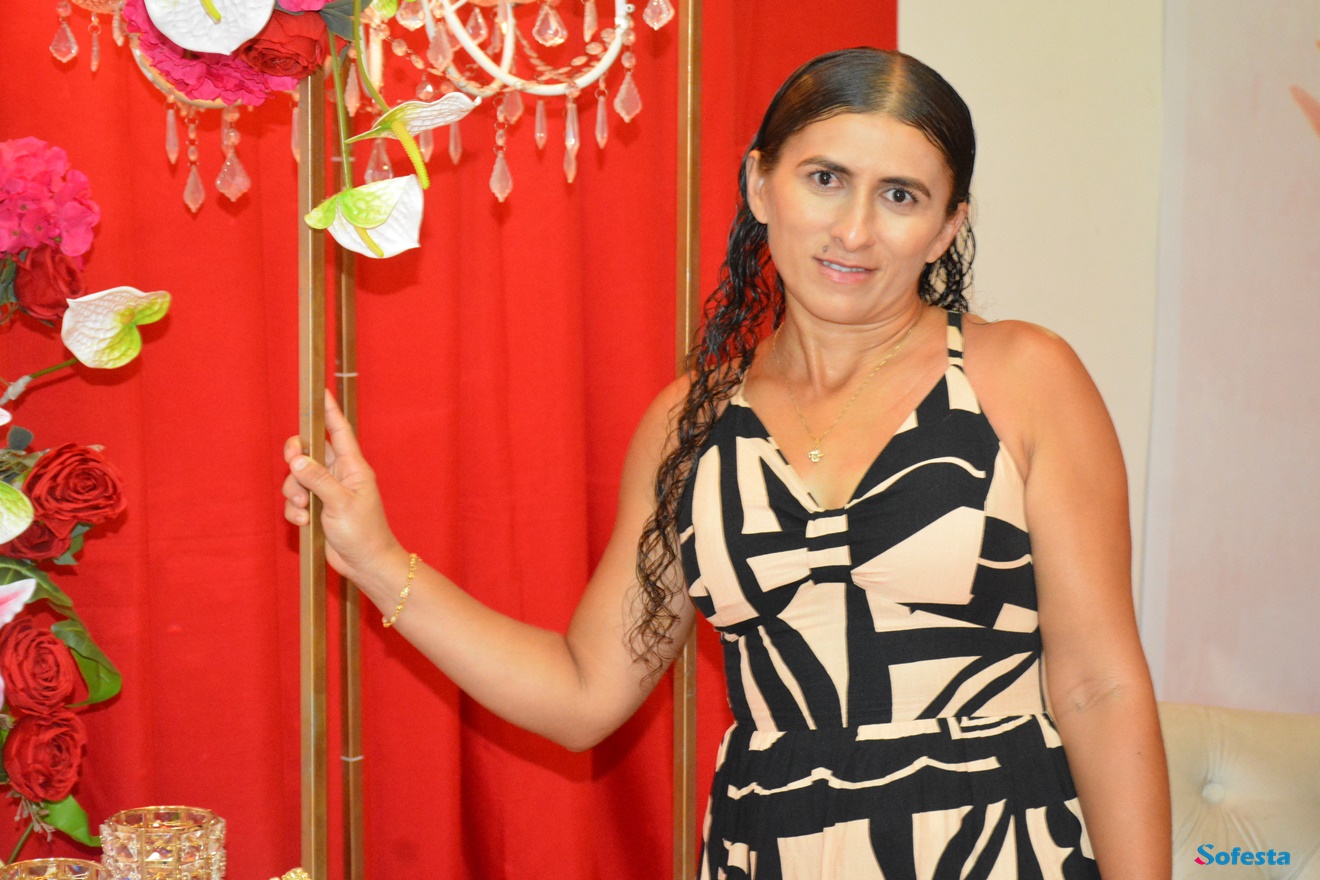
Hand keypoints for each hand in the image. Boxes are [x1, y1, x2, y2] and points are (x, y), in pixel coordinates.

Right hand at [282, 391, 402, 580]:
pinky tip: (305, 524)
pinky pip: (295, 501)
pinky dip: (294, 512)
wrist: (365, 563)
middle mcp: (339, 474)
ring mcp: (327, 492)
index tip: (320, 391)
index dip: (329, 411)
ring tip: (304, 510)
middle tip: (292, 465)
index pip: (339, 431)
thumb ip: (318, 479)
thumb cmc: (363, 532)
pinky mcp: (317, 509)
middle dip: (295, 458)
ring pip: (297, 478)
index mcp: (352, 467)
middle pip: (309, 451)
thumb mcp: (340, 503)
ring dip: (293, 493)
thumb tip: (297, 460)